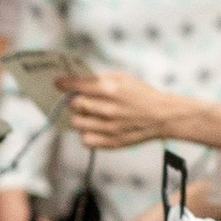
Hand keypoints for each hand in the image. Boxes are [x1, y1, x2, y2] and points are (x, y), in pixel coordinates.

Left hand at [65, 65, 190, 151]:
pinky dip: (86, 134)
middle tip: (78, 99)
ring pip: (77, 124)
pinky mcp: (112, 142)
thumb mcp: (123, 78)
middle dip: (73, 100)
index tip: (58, 83)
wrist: (162, 116)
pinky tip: (94, 128)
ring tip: (87, 114)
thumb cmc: (141, 94)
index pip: (78, 86)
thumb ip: (99, 79)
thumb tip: (76, 80)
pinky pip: (86, 141)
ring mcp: (110, 128)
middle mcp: (109, 109)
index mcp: (112, 90)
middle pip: (74, 105)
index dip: (64, 84)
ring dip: (79, 118)